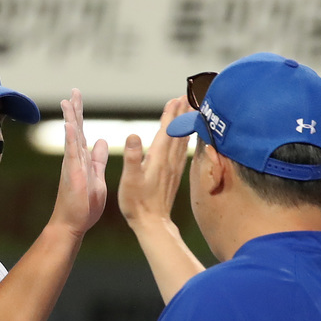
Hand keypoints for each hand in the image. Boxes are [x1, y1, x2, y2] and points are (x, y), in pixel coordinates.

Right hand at [49, 89, 109, 238]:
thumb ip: (97, 160)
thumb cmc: (84, 205)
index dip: (80, 115)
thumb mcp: (96, 177)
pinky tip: (69, 124)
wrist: (73, 224)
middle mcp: (76, 159)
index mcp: (83, 160)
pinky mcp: (74, 173)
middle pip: (75, 129)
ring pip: (72, 137)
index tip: (77, 98)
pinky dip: (71, 137)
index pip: (82, 133)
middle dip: (75, 110)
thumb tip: (100, 141)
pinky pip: (72, 152)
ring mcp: (73, 165)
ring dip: (71, 118)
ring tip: (68, 101)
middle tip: (74, 91)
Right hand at [119, 97, 192, 231]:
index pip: (166, 130)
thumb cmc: (137, 203)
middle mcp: (169, 161)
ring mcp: (174, 169)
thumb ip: (132, 157)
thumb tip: (133, 135)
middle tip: (188, 96)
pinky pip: (183, 153)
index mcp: (158, 159)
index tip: (176, 98)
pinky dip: (186, 140)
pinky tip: (188, 138)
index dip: (171, 114)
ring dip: (186, 124)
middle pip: (178, 132)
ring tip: (190, 110)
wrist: (152, 223)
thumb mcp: (129, 179)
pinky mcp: (174, 176)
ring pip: (183, 141)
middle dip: (182, 114)